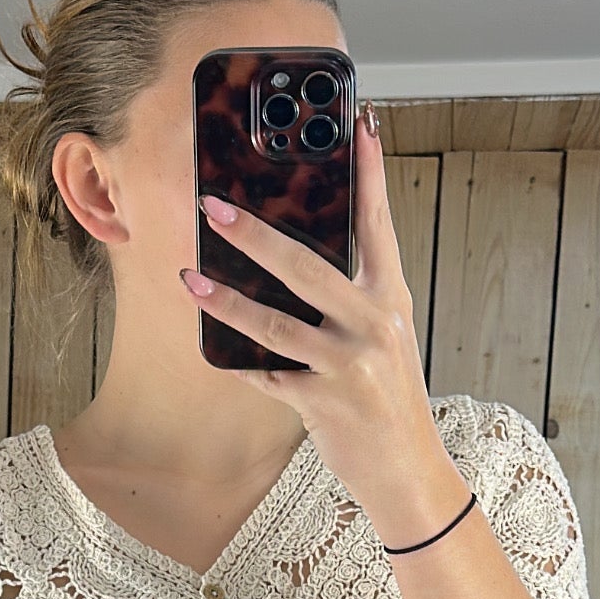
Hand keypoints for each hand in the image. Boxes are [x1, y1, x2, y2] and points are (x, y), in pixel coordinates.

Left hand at [182, 106, 448, 529]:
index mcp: (391, 300)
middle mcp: (373, 325)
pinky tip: (214, 353)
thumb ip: (352, 302)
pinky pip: (266, 376)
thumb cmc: (389, 401)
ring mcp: (348, 365)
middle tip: (214, 206)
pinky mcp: (323, 402)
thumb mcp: (384, 341)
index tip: (359, 126)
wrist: (409, 472)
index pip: (378, 226)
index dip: (369, 175)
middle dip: (254, 234)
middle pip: (306, 267)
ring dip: (226, 301)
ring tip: (190, 279)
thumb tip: (296, 264)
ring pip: (275, 323)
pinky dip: (240, 365)